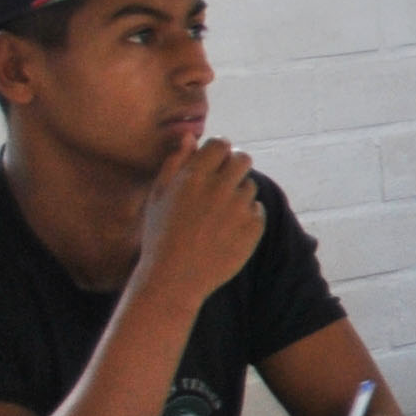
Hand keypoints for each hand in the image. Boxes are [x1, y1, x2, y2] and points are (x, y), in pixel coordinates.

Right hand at [136, 136, 263, 308]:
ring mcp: (239, 207)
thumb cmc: (161, 235)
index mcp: (194, 176)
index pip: (221, 144)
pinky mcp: (254, 227)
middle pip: (243, 158)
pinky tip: (226, 232)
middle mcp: (219, 187)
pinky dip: (246, 218)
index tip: (215, 162)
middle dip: (235, 166)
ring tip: (218, 216)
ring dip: (239, 194)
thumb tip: (190, 136)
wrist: (174, 279)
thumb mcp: (158, 196)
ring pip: (250, 186)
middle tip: (223, 183)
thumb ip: (175, 162)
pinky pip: (257, 211)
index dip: (219, 151)